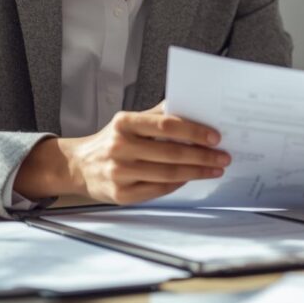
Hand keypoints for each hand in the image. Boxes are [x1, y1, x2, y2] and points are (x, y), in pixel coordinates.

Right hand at [15, 105, 230, 204]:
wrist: (80, 166)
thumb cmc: (113, 140)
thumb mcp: (130, 121)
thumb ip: (159, 115)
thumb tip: (195, 107)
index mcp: (124, 123)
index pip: (166, 125)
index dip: (194, 131)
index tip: (215, 137)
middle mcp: (120, 147)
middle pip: (171, 152)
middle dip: (203, 156)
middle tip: (223, 157)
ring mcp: (119, 173)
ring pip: (168, 174)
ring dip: (197, 172)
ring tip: (214, 169)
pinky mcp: (121, 194)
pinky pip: (158, 190)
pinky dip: (178, 184)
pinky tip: (190, 178)